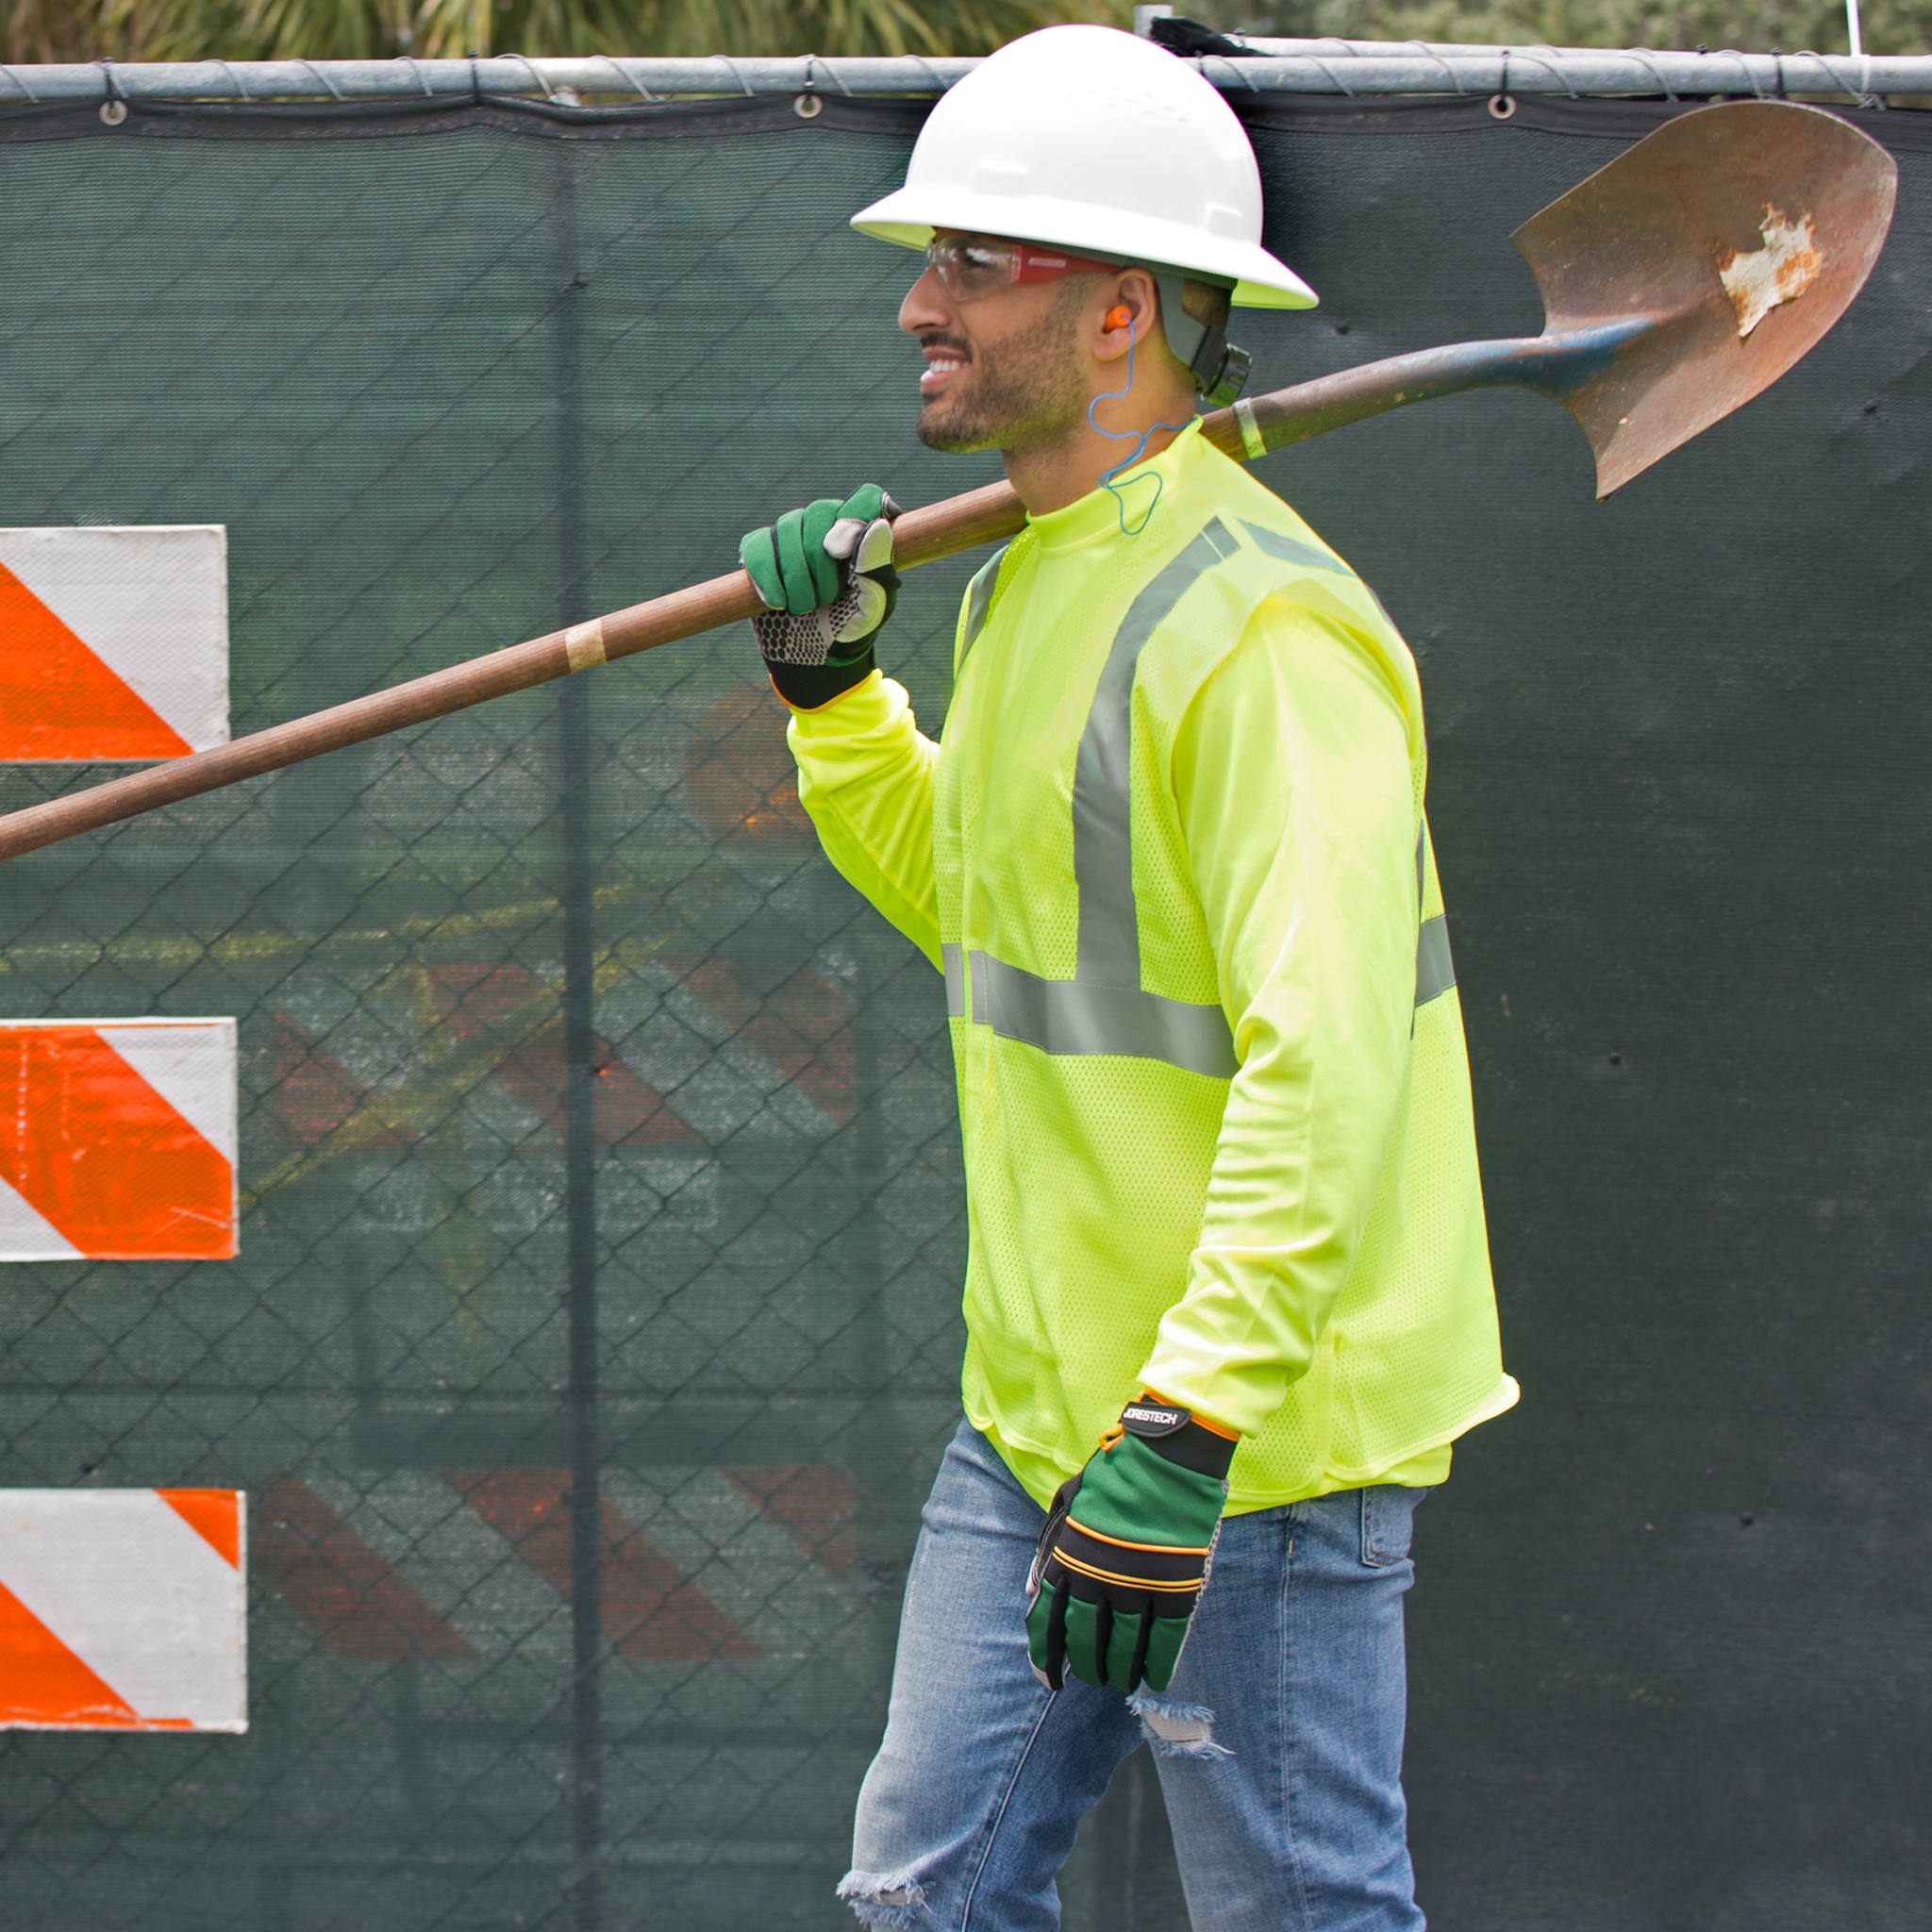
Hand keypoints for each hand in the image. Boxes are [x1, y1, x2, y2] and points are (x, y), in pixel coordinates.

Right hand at [740, 485, 900, 707]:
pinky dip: (766, 579)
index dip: (853, 518)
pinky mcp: (760, 550)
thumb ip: (877, 567)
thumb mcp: (873, 605)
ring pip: (786, 529)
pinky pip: (756, 549)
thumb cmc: (851, 626)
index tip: (842, 554)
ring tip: (804, 607)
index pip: (865, 498)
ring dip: (795, 578)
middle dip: (820, 561)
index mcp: (862, 531)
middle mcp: (827, 523)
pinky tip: (777, 602)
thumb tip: (877, 526)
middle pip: (819, 512)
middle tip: (826, 598)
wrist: (814, 657)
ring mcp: (791, 532)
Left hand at [1026, 1397, 1235, 1694]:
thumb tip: (1033, 1595)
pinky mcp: (1176, 1588)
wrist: (1166, 1456)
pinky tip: (1154, 1678)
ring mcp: (1139, 1585)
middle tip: (1093, 1677)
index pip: (1049, 1622)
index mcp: (1067, 1557)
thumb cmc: (1114, 1477)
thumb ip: (1049, 1549)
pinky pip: (1164, 1641)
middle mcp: (1098, 1578)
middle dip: (1087, 1666)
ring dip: (1121, 1670)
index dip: (1047, 1656)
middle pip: (1087, 1641)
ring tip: (1121, 1680)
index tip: (1049, 1678)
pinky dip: (1158, 1665)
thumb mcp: (1067, 1504)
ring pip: (1125, 1647)